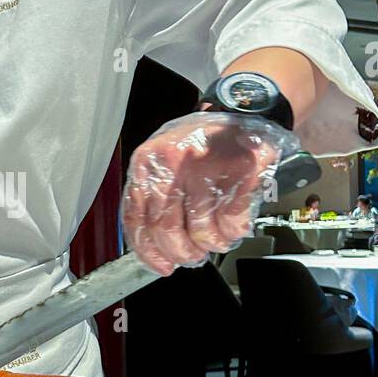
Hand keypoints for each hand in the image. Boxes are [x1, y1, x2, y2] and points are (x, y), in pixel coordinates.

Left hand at [121, 111, 297, 275]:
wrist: (241, 111)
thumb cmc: (201, 143)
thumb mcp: (164, 162)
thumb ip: (154, 197)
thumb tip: (155, 247)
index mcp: (148, 162)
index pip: (136, 217)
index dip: (147, 250)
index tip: (161, 265)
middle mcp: (173, 163)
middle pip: (166, 228)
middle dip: (181, 253)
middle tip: (192, 257)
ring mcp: (206, 167)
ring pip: (201, 230)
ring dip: (211, 244)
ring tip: (216, 239)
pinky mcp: (238, 172)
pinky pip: (231, 220)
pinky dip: (233, 231)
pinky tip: (233, 225)